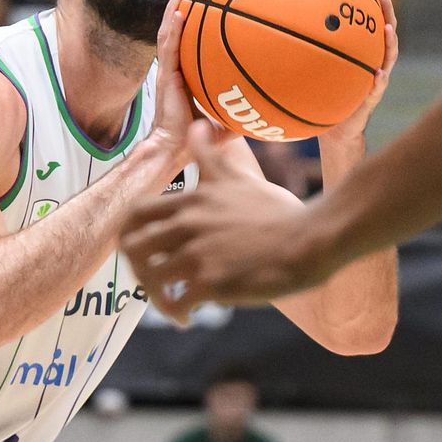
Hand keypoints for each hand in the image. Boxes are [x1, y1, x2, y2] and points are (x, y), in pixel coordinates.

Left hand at [122, 122, 334, 322]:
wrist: (312, 239)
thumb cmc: (281, 211)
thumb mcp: (240, 177)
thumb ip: (210, 156)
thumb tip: (198, 124)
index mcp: (192, 200)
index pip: (135, 214)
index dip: (130, 236)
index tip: (141, 252)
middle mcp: (188, 224)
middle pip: (133, 248)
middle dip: (136, 270)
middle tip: (153, 283)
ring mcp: (198, 253)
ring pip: (150, 279)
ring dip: (156, 297)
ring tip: (172, 307)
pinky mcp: (212, 282)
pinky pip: (176, 302)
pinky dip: (176, 313)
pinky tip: (189, 317)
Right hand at [146, 0, 233, 168]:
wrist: (176, 146)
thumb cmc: (197, 136)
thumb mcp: (225, 120)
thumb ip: (242, 112)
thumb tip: (267, 111)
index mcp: (185, 75)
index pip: (188, 45)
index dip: (192, 26)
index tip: (203, 9)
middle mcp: (175, 69)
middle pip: (176, 33)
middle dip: (182, 10)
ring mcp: (168, 71)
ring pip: (168, 34)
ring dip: (173, 11)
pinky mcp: (165, 76)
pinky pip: (168, 46)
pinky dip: (172, 27)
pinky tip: (178, 11)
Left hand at [317, 0, 399, 157]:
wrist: (336, 130)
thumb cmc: (325, 98)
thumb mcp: (316, 72)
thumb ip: (308, 54)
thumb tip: (280, 31)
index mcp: (363, 54)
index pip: (372, 24)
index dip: (374, 5)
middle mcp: (374, 63)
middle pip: (386, 34)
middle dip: (386, 12)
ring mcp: (377, 81)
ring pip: (389, 58)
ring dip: (390, 42)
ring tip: (388, 28)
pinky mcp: (372, 100)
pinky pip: (378, 89)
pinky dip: (380, 80)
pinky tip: (378, 73)